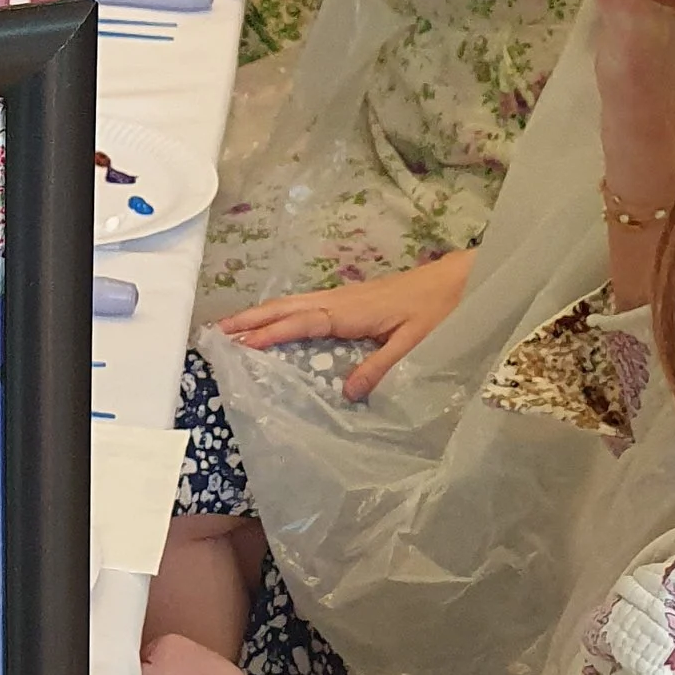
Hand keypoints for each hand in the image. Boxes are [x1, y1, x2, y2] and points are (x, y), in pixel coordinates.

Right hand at [217, 248, 475, 400]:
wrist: (459, 279)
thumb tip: (345, 395)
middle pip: (284, 307)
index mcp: (348, 312)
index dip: (268, 335)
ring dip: (259, 314)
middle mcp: (338, 301)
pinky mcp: (348, 299)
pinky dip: (279, 313)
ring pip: (291, 303)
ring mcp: (341, 298)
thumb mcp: (413, 344)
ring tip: (232, 326)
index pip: (299, 324)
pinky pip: (303, 305)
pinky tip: (273, 322)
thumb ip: (379, 368)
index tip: (238, 345)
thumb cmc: (438, 310)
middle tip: (215, 331)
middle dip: (249, 319)